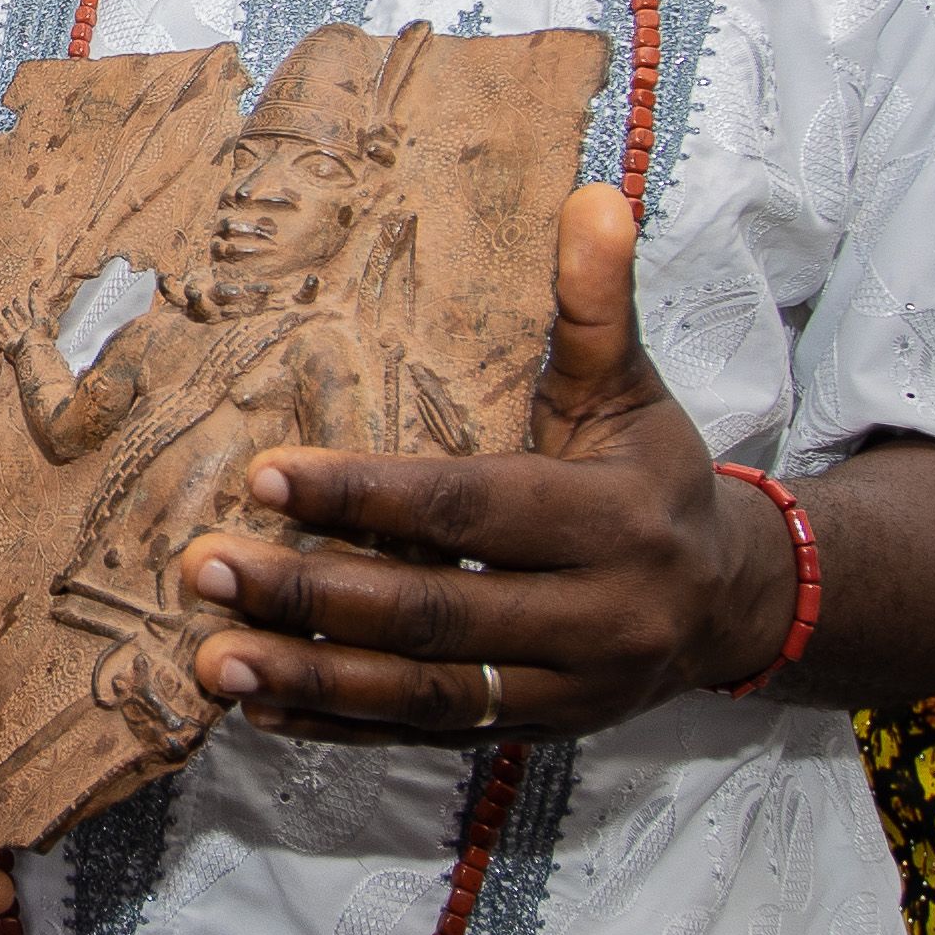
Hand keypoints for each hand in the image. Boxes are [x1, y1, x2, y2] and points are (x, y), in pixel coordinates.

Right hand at [0, 299, 44, 359]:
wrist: (35, 353)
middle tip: (8, 310)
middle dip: (8, 312)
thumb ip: (36, 300)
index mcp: (33, 323)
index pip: (22, 309)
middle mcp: (23, 331)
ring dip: (1, 320)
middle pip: (11, 316)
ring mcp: (15, 339)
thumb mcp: (41, 314)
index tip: (16, 300)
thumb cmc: (41, 335)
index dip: (19, 305)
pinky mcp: (7, 346)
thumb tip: (38, 281)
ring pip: (4, 325)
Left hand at [180, 183, 790, 741]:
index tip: (267, 476)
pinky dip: (340, 729)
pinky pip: (425, 740)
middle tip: (204, 564)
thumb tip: (594, 195)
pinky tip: (259, 709)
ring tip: (213, 658)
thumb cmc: (653, 477)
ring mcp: (564, 692)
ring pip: (423, 694)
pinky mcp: (532, 734)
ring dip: (310, 678)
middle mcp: (596, 618)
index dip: (368, 497)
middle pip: (435, 612)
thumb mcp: (631, 388)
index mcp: (612, 521)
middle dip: (312, 593)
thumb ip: (596, 304)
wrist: (730, 604)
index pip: (470, 510)